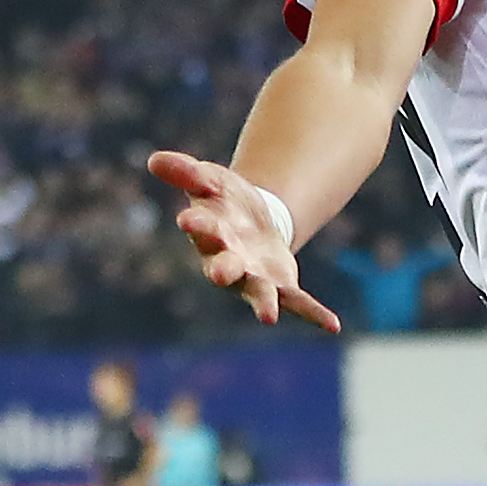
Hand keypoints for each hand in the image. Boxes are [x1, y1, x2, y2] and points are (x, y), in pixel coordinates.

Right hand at [147, 149, 339, 332]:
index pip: (200, 227)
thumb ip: (185, 171)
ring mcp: (254, 277)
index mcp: (209, 232)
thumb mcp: (208, 178)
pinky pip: (298, 303)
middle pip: (223, 266)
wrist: (253, 220)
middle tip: (218, 274)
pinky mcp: (280, 286)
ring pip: (257, 292)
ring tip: (267, 316)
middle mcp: (228, 260)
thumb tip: (154, 160)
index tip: (188, 219)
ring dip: (262, 302)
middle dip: (221, 269)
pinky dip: (314, 314)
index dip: (196, 222)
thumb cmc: (223, 201)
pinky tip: (333, 325)